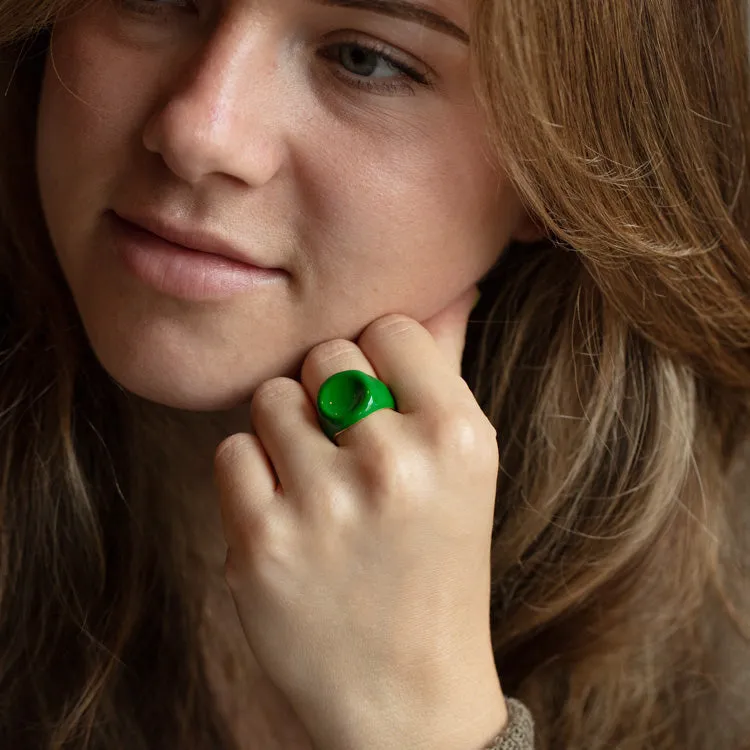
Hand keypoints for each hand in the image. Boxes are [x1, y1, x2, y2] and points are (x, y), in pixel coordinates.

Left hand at [214, 285, 506, 749]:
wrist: (410, 691)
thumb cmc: (438, 560)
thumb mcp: (465, 464)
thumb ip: (447, 367)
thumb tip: (455, 282)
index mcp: (458, 435)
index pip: (387, 328)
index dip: (378, 363)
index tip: (380, 403)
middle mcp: (395, 464)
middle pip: (325, 355)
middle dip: (330, 394)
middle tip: (347, 451)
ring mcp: (324, 506)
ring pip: (272, 398)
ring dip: (286, 434)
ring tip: (318, 487)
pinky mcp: (261, 544)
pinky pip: (232, 451)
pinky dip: (250, 477)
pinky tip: (285, 516)